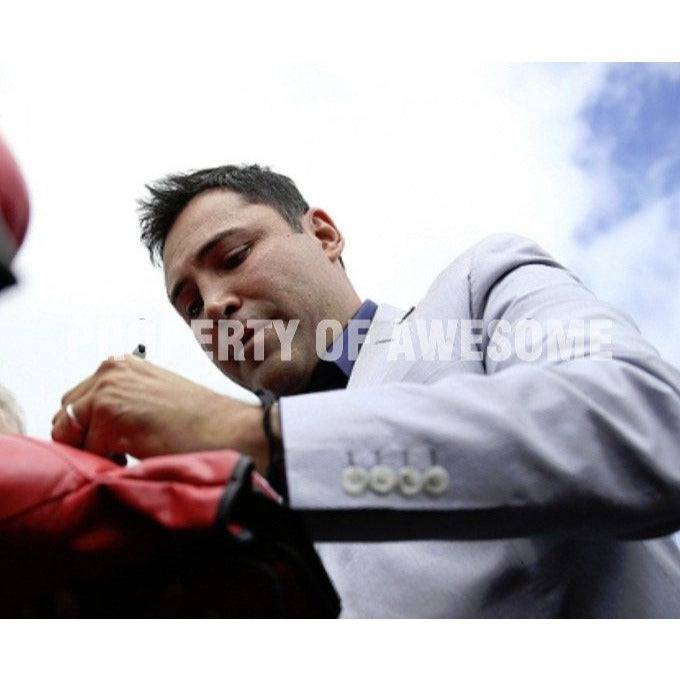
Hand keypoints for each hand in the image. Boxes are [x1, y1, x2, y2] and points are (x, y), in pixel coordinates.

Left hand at [51, 355, 269, 470]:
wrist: (230, 431)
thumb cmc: (202, 420)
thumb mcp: (155, 398)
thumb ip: (123, 402)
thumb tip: (91, 430)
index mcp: (120, 364)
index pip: (76, 402)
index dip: (89, 430)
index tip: (113, 445)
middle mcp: (110, 370)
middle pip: (66, 417)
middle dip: (84, 440)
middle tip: (119, 453)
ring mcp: (108, 390)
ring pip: (70, 435)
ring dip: (94, 452)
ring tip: (130, 456)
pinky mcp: (110, 414)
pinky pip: (88, 453)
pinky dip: (109, 464)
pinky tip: (138, 459)